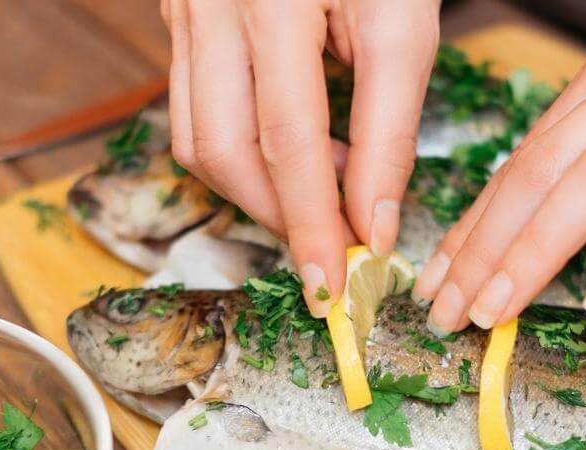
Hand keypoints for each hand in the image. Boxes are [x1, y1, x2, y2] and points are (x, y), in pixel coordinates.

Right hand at [161, 0, 439, 313]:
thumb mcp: (405, 27)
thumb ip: (390, 134)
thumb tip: (374, 228)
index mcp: (272, 1)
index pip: (288, 143)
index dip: (312, 223)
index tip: (334, 284)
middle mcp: (212, 5)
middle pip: (226, 151)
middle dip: (282, 216)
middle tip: (337, 249)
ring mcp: (185, 12)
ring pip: (199, 141)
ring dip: (260, 193)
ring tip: (328, 196)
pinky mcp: (180, 20)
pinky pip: (195, 112)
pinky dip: (245, 156)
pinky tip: (300, 157)